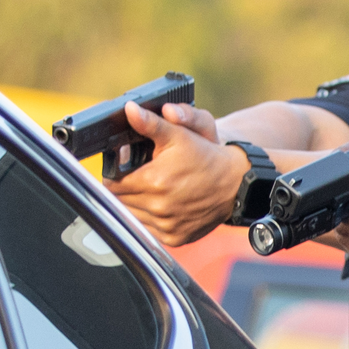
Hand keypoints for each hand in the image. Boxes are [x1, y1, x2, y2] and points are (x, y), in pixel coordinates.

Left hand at [101, 102, 246, 245]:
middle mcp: (159, 207)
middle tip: (143, 178)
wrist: (236, 182)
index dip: (116, 174)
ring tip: (154, 191)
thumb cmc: (206, 156)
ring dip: (137, 206)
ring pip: (132, 217)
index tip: (128, 170)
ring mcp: (167, 226)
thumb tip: (130, 110)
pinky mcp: (175, 238)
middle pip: (120, 201)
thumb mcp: (179, 134)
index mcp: (154, 181)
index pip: (112, 183)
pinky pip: (149, 231)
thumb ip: (150, 123)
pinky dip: (152, 220)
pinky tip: (165, 206)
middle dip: (126, 189)